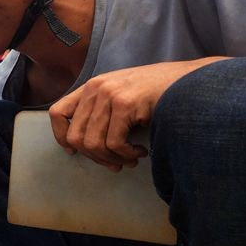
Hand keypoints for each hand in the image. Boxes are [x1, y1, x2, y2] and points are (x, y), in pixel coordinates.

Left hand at [49, 60, 211, 170]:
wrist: (188, 82)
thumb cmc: (154, 95)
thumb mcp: (119, 98)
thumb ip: (98, 114)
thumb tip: (78, 147)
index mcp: (90, 87)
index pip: (57, 113)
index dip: (61, 137)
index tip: (75, 152)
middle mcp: (96, 88)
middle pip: (75, 136)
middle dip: (94, 157)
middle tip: (113, 163)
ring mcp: (109, 94)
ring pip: (93, 144)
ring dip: (112, 159)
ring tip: (130, 159)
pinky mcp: (125, 104)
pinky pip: (114, 143)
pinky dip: (126, 155)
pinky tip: (140, 153)